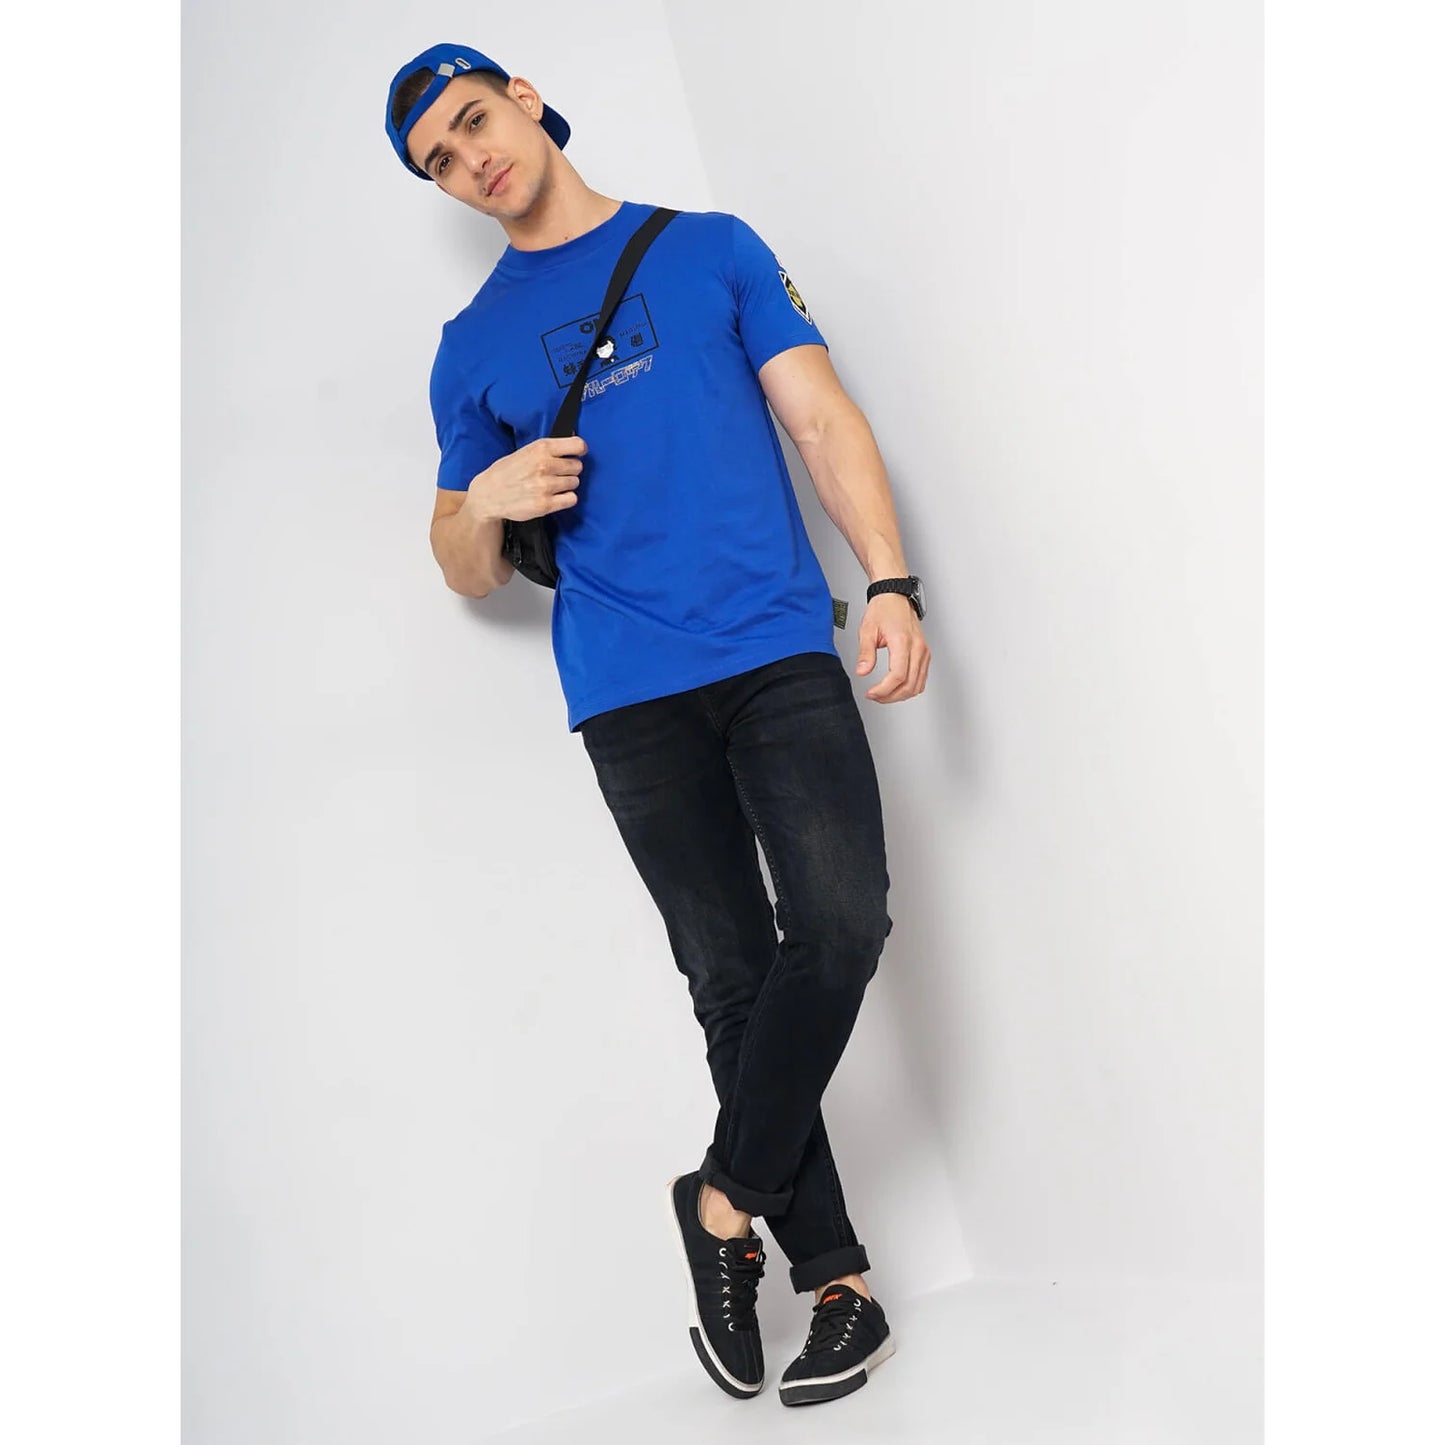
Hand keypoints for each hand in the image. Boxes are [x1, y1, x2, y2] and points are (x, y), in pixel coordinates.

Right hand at [465, 436, 587, 522]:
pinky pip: (571, 499)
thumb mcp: (525, 452)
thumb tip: (574, 444)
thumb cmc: (506, 472)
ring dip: (567, 485)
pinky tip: (555, 496)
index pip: (577, 445)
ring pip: (575, 483)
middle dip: (570, 470)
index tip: (578, 454)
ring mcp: (546, 486)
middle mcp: (545, 465)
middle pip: (577, 466)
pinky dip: (566, 499)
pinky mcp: (546, 504)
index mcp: (540, 448)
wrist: (488, 495)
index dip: (580, 450)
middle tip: (557, 473)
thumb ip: (548, 449)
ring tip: (552, 486)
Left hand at [856, 593, 929, 702]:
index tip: (871, 693)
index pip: (898, 675)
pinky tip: (896, 688)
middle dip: (890, 696)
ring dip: (900, 695)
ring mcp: (924, 651)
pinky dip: (909, 688)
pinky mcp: (925, 653)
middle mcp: (918, 648)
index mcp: (903, 641)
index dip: (884, 690)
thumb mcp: (868, 630)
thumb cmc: (883, 609)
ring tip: (883, 694)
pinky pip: (921, 678)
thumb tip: (862, 671)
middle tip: (875, 696)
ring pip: (918, 685)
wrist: (895, 597)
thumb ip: (865, 653)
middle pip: (909, 685)